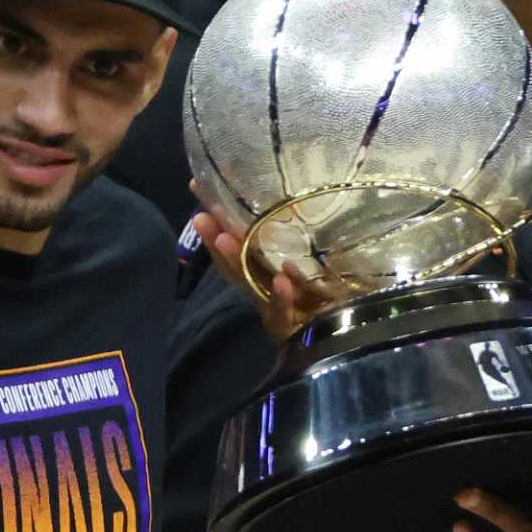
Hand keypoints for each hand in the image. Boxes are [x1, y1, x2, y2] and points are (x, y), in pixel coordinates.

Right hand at [187, 183, 348, 341]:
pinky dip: (282, 295)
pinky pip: (285, 309)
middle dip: (215, 240)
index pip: (232, 244)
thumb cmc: (321, 301)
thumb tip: (288, 202)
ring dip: (236, 261)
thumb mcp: (308, 266)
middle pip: (234, 264)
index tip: (198, 188)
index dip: (214, 219)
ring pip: (250, 282)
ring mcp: (274, 306)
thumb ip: (293, 243)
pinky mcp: (292, 324)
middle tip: (201, 216)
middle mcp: (261, 289)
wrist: (333, 343)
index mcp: (262, 273)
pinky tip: (282, 279)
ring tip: (225, 239)